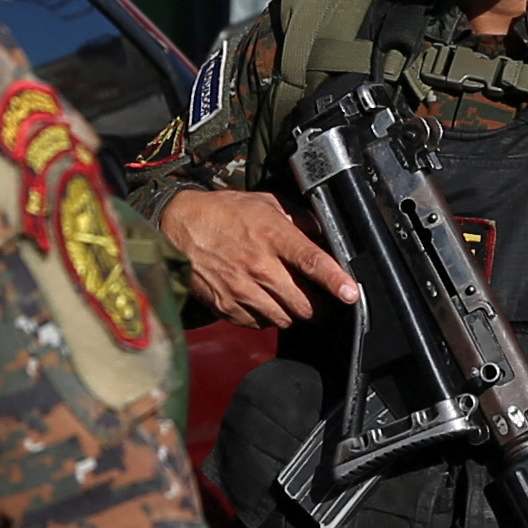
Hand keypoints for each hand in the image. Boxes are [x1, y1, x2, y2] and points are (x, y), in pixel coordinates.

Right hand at [159, 187, 355, 328]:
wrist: (176, 227)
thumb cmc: (221, 213)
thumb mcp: (264, 203)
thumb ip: (298, 218)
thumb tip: (324, 233)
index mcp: (272, 236)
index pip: (311, 261)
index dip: (334, 280)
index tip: (351, 293)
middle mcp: (258, 266)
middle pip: (304, 303)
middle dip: (319, 305)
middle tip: (320, 299)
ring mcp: (241, 290)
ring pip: (285, 319)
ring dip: (294, 313)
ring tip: (289, 297)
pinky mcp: (227, 306)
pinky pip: (260, 324)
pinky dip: (268, 317)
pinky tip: (264, 300)